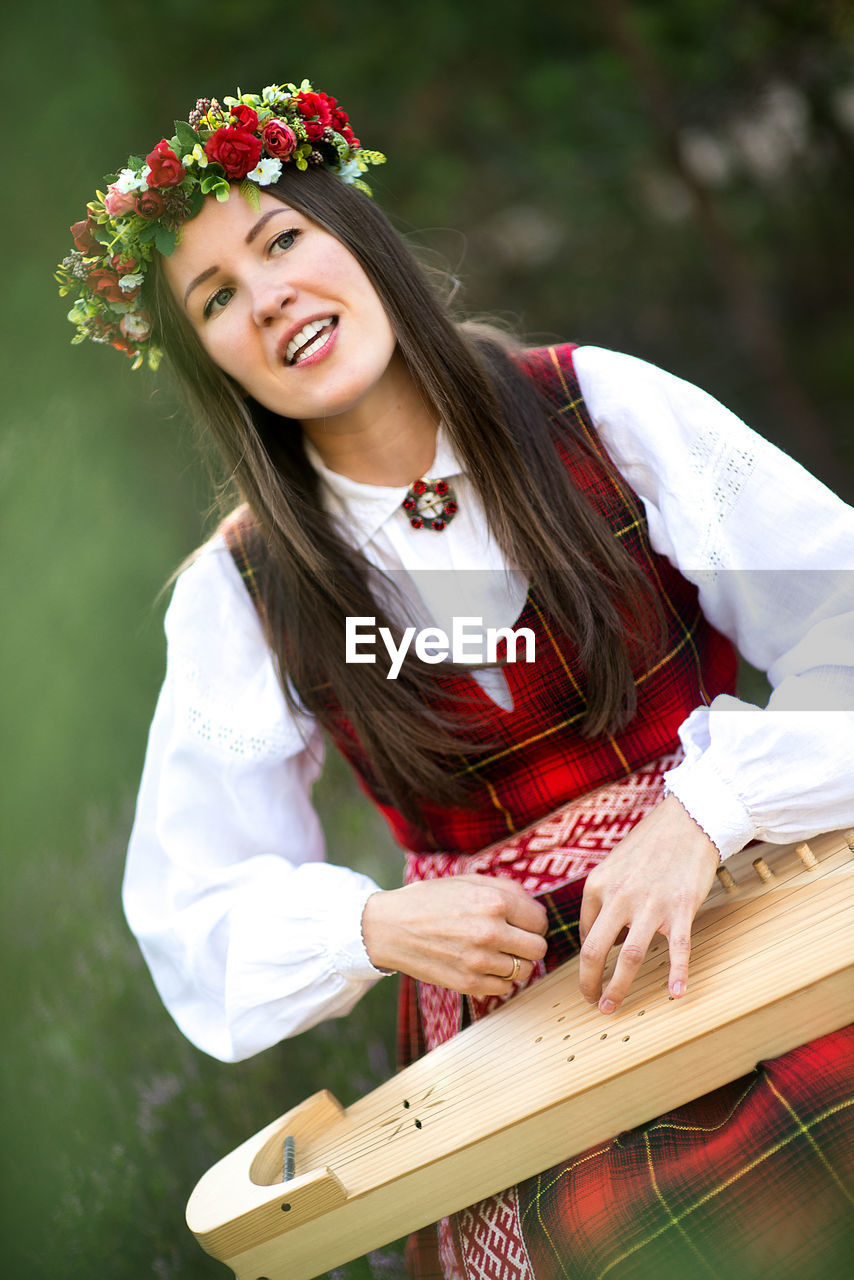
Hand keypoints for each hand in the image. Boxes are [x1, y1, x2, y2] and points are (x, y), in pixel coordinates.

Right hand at [361, 874, 548, 996]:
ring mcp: (479, 961)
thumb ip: (506, 890)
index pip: (540, 920)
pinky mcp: (468, 983)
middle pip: (538, 948)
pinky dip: (498, 978)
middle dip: (528, 943)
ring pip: (524, 970)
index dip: (532, 921)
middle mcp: (490, 931)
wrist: (390, 927)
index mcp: (494, 901)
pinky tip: (483, 966)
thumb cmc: (430, 900)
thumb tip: (535, 908)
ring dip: (515, 962)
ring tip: (497, 953)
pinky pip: (504, 987)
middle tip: (512, 939)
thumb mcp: (468, 881)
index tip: (521, 922)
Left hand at [579, 794, 719, 1014]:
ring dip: (618, 987)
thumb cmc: (650, 845)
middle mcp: (619, 897)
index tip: (592, 973)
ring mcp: (651, 905)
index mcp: (598, 886)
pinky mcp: (681, 908)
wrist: (688, 821)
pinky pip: (677, 949)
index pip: (585, 933)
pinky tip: (675, 994)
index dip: (587, 958)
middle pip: (595, 951)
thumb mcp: (615, 866)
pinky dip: (676, 974)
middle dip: (589, 982)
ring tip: (611, 1007)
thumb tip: (599, 936)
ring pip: (629, 957)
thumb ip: (604, 899)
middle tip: (591, 1003)